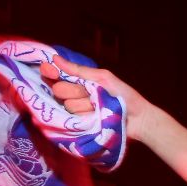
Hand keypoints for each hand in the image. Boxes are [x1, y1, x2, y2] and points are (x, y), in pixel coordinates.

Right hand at [39, 56, 153, 140]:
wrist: (139, 118)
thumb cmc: (124, 95)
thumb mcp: (103, 78)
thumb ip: (80, 70)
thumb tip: (55, 58)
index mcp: (80, 82)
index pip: (56, 76)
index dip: (50, 73)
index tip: (48, 71)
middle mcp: (75, 96)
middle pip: (59, 90)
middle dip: (73, 91)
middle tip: (91, 94)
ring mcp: (78, 112)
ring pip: (68, 105)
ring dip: (85, 106)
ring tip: (99, 108)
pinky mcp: (81, 127)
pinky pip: (73, 120)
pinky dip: (85, 116)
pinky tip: (95, 117)